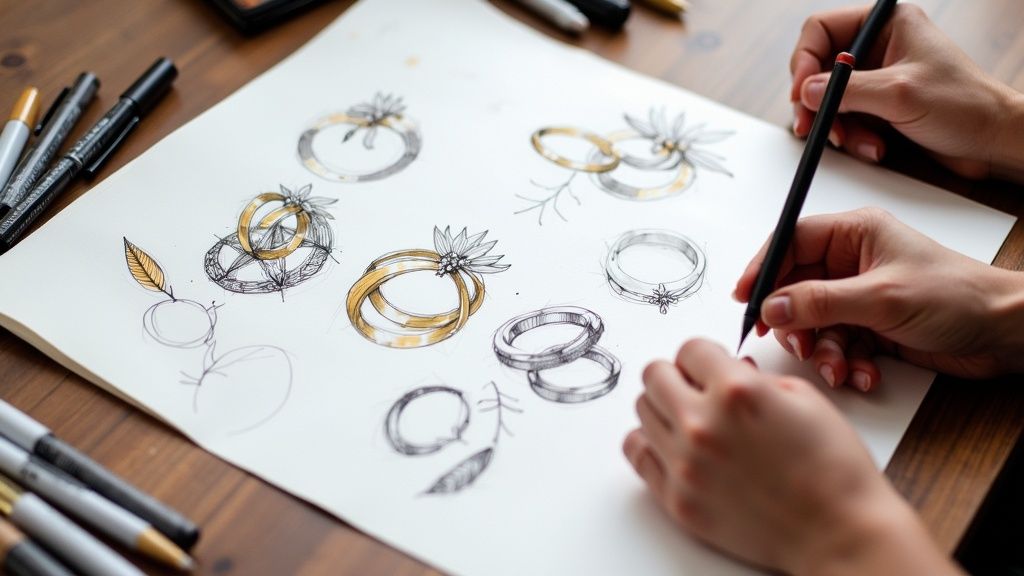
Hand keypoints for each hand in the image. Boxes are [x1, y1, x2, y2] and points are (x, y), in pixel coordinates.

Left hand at [623, 339, 959, 575]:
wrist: (839, 532)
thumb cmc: (833, 468)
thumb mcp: (804, 398)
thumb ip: (753, 376)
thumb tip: (728, 366)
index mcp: (737, 392)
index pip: (689, 349)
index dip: (704, 356)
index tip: (711, 366)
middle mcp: (702, 425)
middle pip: (653, 376)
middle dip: (676, 376)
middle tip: (696, 389)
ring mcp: (685, 464)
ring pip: (642, 412)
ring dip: (664, 408)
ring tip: (692, 421)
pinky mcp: (676, 499)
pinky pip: (637, 454)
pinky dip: (651, 443)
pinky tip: (674, 445)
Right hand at [734, 208, 1023, 391]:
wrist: (1004, 331)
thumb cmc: (958, 296)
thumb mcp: (881, 297)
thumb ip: (820, 302)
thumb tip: (772, 306)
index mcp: (854, 233)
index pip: (790, 242)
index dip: (763, 269)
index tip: (744, 297)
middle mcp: (852, 261)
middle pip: (795, 288)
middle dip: (795, 322)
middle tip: (799, 344)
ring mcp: (860, 294)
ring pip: (814, 322)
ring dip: (822, 350)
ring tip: (838, 367)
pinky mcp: (870, 325)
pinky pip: (838, 344)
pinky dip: (845, 362)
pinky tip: (862, 373)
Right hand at [791, 4, 1023, 179]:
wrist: (992, 140)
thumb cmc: (963, 105)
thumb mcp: (899, 93)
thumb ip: (848, 90)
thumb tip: (805, 92)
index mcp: (886, 24)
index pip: (821, 30)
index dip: (803, 61)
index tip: (800, 94)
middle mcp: (878, 47)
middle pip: (818, 67)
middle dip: (816, 101)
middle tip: (810, 126)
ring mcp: (877, 77)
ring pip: (829, 99)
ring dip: (838, 126)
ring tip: (858, 142)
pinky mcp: (878, 106)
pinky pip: (846, 119)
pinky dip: (854, 137)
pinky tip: (875, 147)